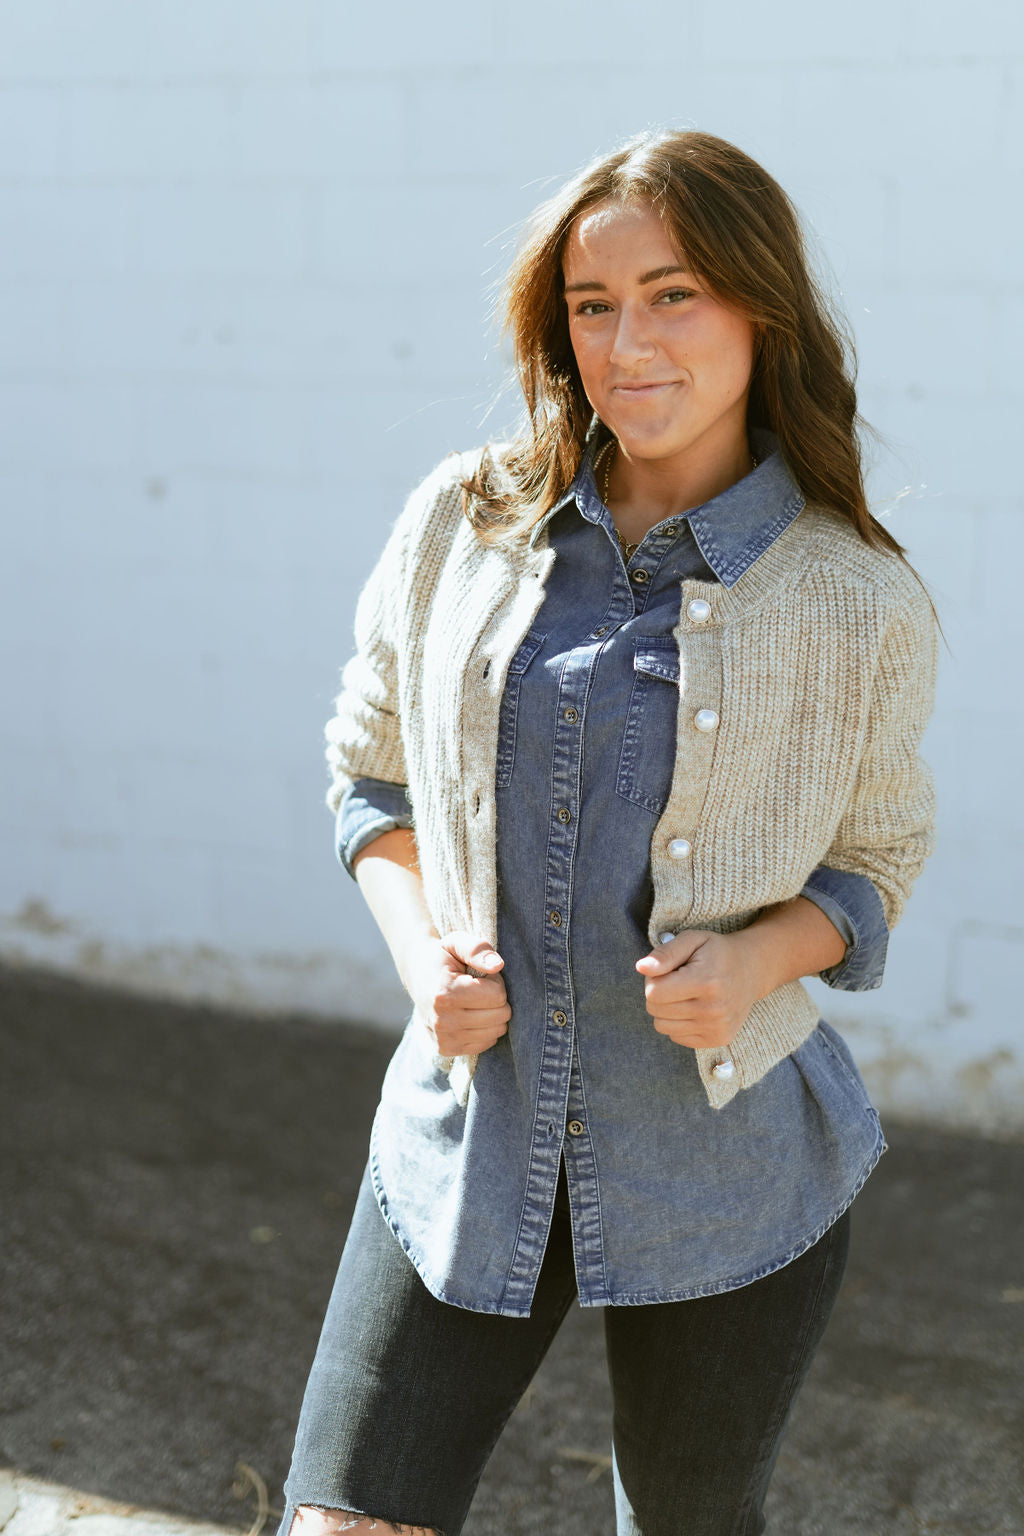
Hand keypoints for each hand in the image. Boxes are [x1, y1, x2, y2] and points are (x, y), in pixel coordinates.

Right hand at [406, 931, 511, 1056]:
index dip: (494, 981)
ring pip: (496, 1031)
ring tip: (473, 1000)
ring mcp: (443, 1038)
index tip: (479, 976)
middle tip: (477, 988)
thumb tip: (498, 965)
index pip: (498, 996)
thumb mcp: (457, 942)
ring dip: (491, 1013)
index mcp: (444, 993)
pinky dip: (484, 1028)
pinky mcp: (446, 1049)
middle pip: (500, 1015)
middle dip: (495, 998)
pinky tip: (469, 1014)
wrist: (417, 974)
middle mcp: (442, 1021)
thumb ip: (478, 949)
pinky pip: (487, 1043)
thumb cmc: (443, 956)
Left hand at [635, 930, 762, 1049]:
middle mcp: (713, 1010)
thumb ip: (665, 953)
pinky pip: (676, 1037)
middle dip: (658, 993)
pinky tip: (693, 1007)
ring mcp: (717, 1028)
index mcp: (706, 982)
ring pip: (662, 1026)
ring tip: (684, 994)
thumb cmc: (717, 952)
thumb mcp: (692, 939)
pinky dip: (678, 1022)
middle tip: (676, 980)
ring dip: (666, 1009)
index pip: (653, 993)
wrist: (752, 970)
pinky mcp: (718, 1040)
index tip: (667, 970)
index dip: (652, 979)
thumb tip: (641, 967)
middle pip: (655, 1010)